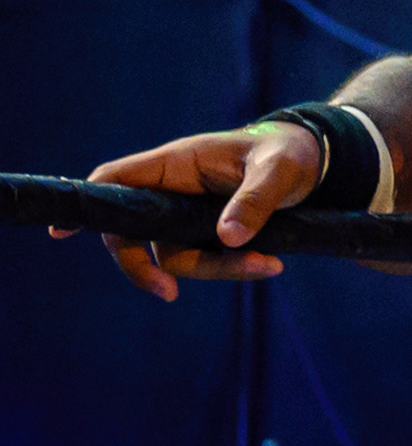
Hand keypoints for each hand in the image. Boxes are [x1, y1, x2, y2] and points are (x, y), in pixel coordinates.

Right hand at [67, 125, 319, 299]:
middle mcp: (174, 191)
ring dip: (216, 269)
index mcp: (178, 163)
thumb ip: (256, 199)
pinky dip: (230, 267)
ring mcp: (186, 215)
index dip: (90, 205)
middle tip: (168, 292)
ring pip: (173, 255)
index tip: (62, 234)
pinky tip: (269, 264)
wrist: (316, 163)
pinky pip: (202, 259)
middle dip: (145, 267)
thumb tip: (228, 238)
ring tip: (269, 265)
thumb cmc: (290, 153)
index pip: (117, 180)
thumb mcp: (280, 170)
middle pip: (132, 234)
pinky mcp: (205, 233)